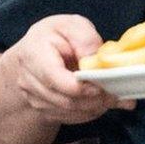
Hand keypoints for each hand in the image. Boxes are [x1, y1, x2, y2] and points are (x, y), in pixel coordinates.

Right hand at [0, 15, 133, 125]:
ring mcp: (32, 97)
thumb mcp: (72, 25)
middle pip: (65, 100)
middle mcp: (28, 79)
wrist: (35, 51)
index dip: (81, 87)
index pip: (55, 80)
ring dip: (94, 108)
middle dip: (94, 100)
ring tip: (112, 98)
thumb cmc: (56, 35)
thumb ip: (86, 40)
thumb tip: (99, 62)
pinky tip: (100, 103)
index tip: (102, 85)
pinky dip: (88, 113)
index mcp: (33, 54)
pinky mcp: (41, 109)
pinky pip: (68, 118)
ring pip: (68, 112)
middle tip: (116, 94)